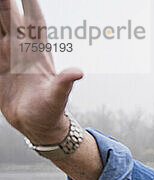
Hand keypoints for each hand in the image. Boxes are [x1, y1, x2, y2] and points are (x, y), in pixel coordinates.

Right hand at [0, 0, 82, 143]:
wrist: (37, 126)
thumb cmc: (51, 112)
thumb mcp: (57, 98)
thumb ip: (64, 84)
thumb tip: (78, 72)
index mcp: (37, 53)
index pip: (34, 20)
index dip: (30, 2)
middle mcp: (20, 50)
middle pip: (9, 16)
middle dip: (5, 1)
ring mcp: (5, 57)